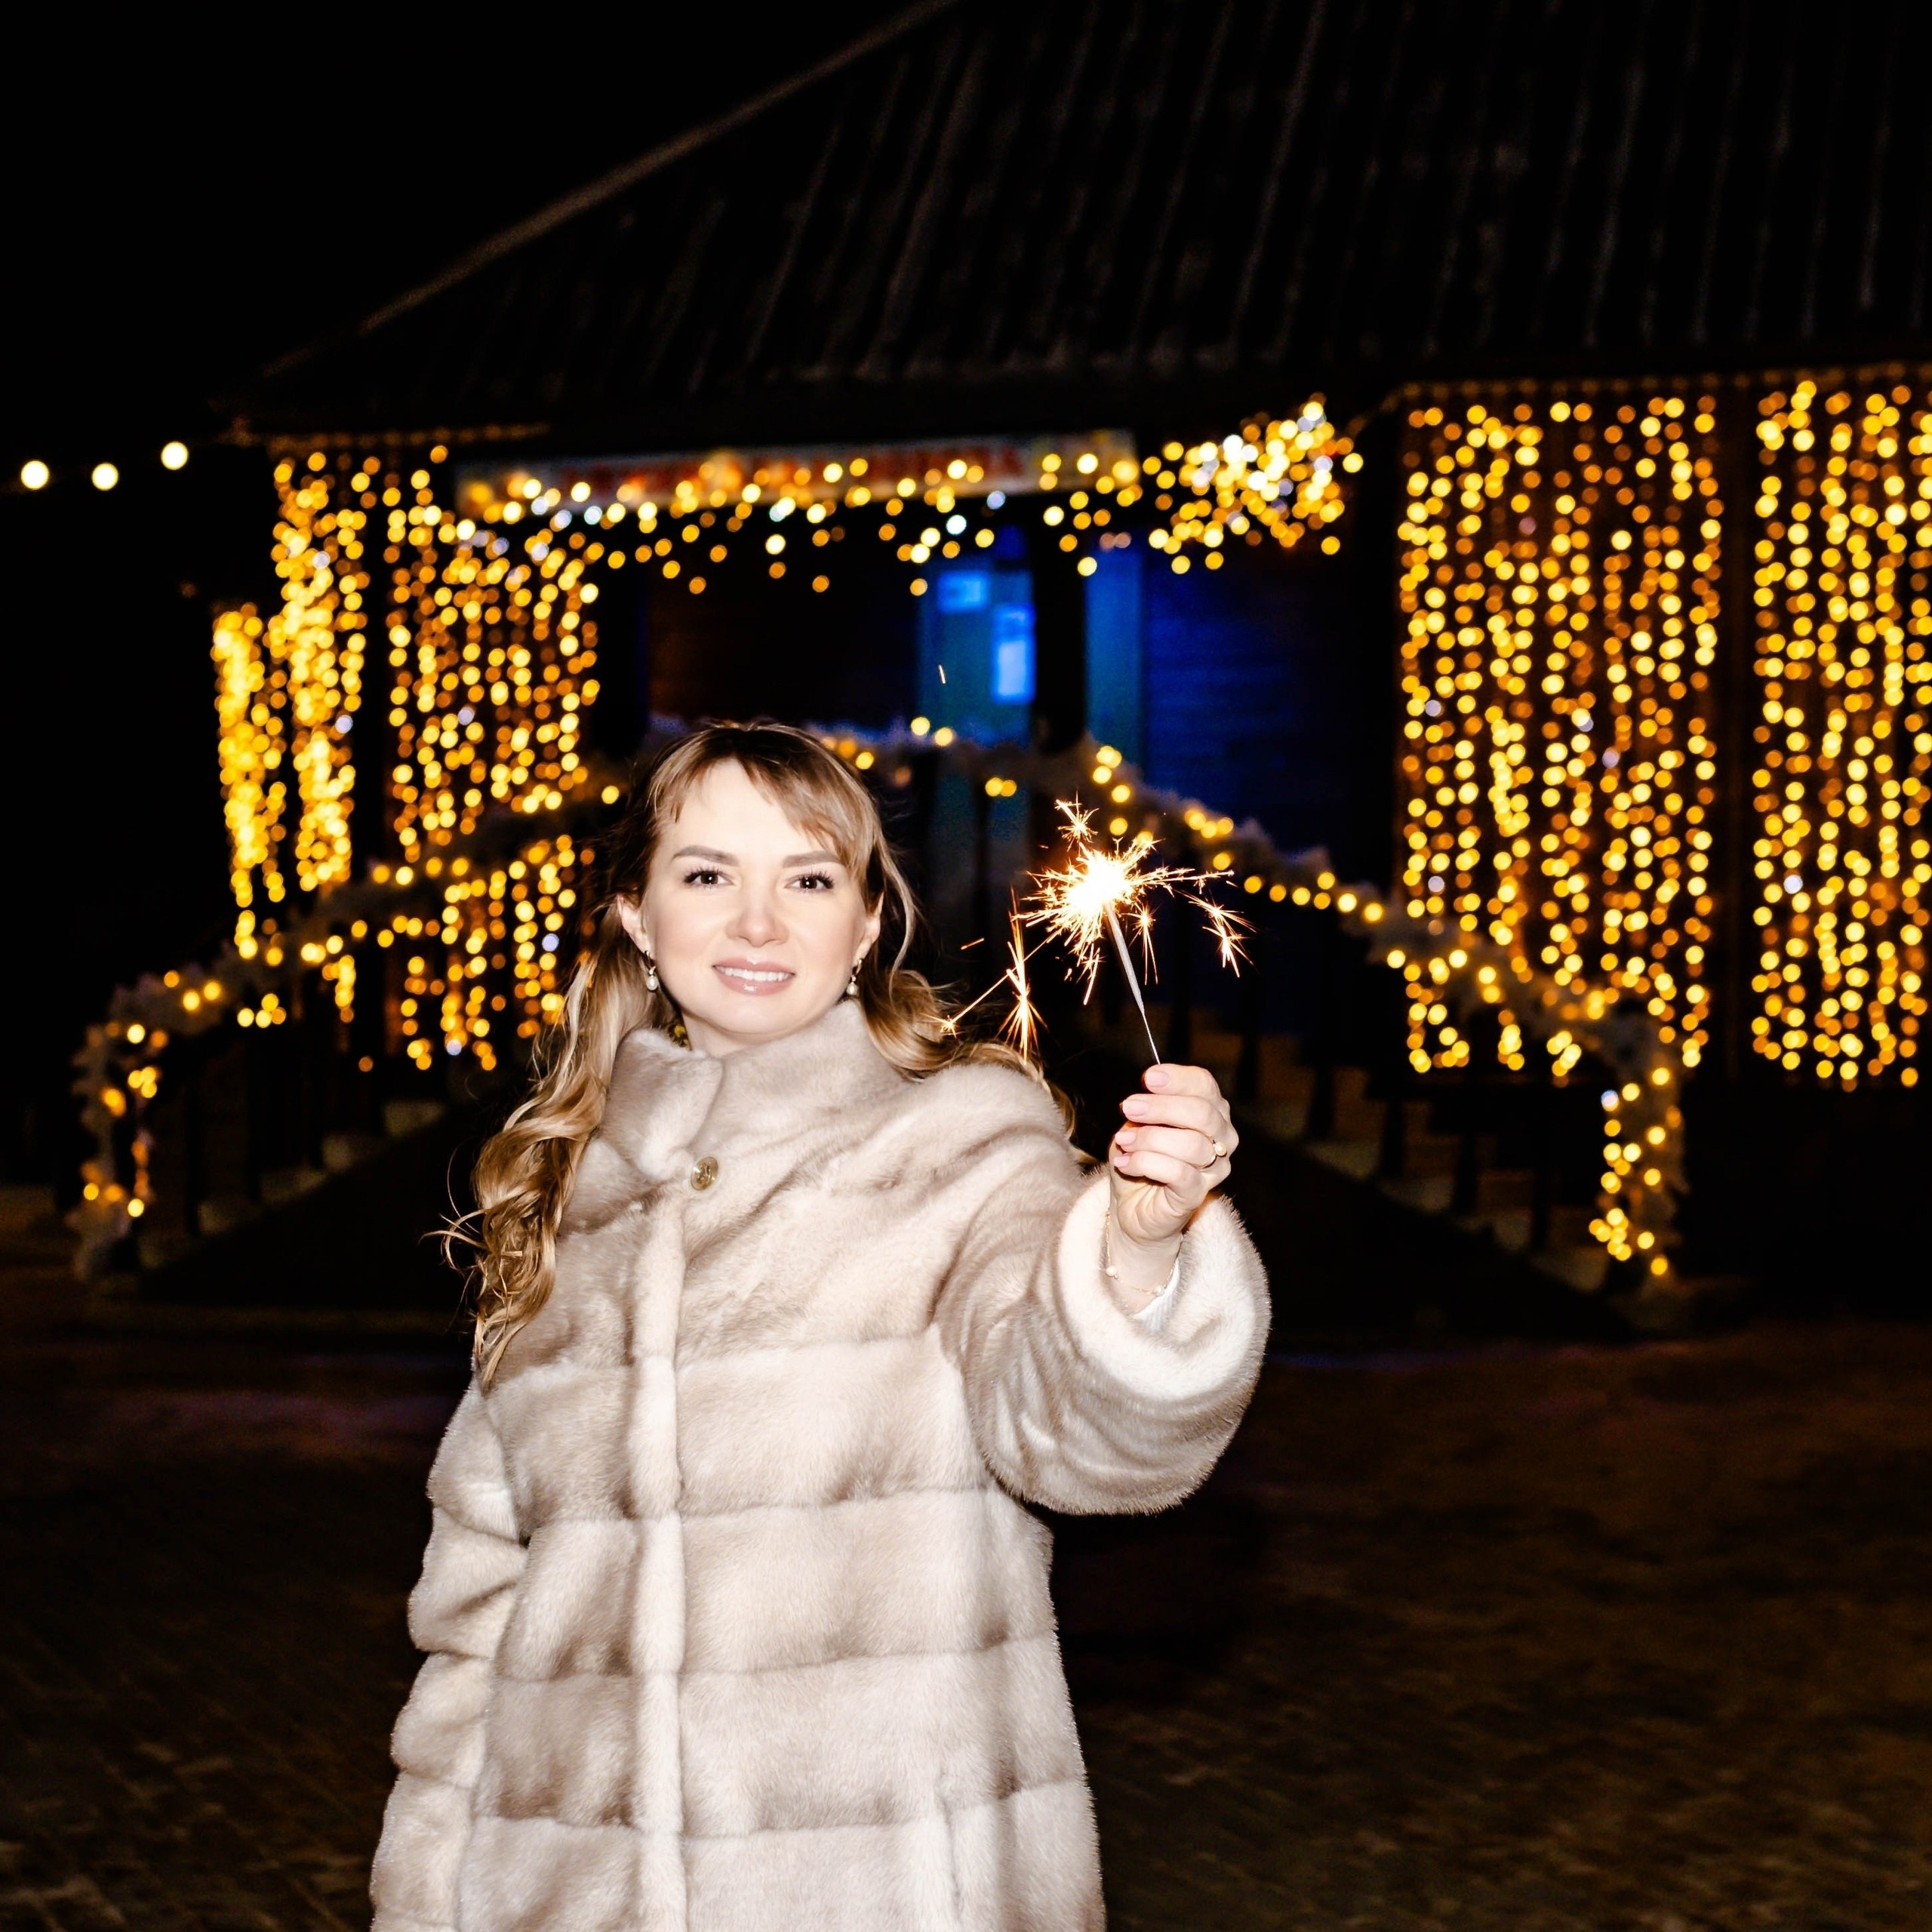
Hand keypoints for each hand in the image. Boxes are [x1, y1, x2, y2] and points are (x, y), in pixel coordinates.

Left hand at [1106, 1063, 1236, 1294]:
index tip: (1149, 1078)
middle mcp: (1221, 1138)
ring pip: (1191, 1143)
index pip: (1205, 1086)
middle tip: (1128, 1107)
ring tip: (1123, 1142)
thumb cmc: (1140, 1161)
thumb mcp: (1137, 1127)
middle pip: (1202, 1112)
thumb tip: (1141, 1101)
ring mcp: (1214, 1169)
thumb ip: (1144, 1111)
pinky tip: (1126, 1163)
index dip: (1178, 1078)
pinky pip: (1178, 1172)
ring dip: (1148, 1139)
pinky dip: (1146, 1163)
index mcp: (1210, 1112)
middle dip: (1161, 1107)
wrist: (1133, 1209)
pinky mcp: (1197, 1194)